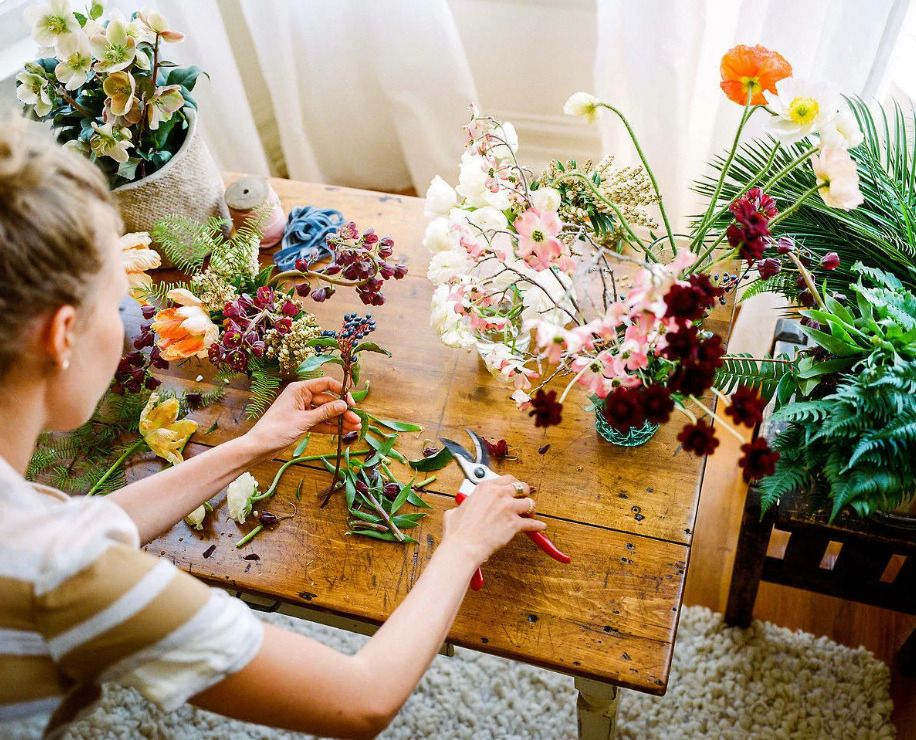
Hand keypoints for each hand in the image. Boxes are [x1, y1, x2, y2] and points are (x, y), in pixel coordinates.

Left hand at [244, 377, 361, 457]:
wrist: (259, 447)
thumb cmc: (276, 430)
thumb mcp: (304, 420)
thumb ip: (325, 412)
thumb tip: (344, 405)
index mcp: (299, 389)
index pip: (326, 384)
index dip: (341, 392)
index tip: (351, 403)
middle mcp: (302, 397)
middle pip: (328, 401)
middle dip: (343, 411)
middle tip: (358, 420)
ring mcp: (303, 410)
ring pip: (326, 413)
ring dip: (340, 420)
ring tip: (356, 428)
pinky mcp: (302, 422)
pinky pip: (320, 422)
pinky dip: (331, 427)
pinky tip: (344, 431)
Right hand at [441, 475, 545, 566]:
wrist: (463, 546)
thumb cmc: (458, 532)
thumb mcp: (455, 511)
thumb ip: (463, 506)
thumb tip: (458, 510)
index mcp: (485, 488)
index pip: (507, 479)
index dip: (513, 484)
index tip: (514, 489)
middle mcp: (499, 494)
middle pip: (522, 487)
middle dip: (525, 493)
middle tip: (524, 499)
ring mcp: (508, 508)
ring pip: (529, 503)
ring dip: (531, 509)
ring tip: (530, 514)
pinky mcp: (514, 524)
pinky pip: (532, 523)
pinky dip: (537, 525)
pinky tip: (540, 526)